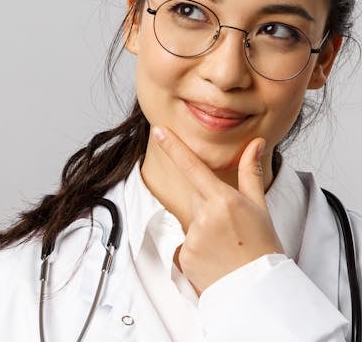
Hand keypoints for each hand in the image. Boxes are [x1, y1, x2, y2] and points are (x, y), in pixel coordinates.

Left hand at [152, 125, 283, 293]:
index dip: (173, 147)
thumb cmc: (263, 246)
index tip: (158, 131)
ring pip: (192, 221)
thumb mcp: (260, 207)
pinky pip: (186, 244)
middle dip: (209, 205)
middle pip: (196, 196)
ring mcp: (192, 236)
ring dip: (204, 229)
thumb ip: (250, 173)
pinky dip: (198, 249)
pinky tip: (215, 259)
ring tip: (226, 246)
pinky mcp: (183, 255)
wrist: (259, 289)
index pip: (193, 167)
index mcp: (224, 200)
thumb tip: (255, 143)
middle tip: (231, 226)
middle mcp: (205, 216)